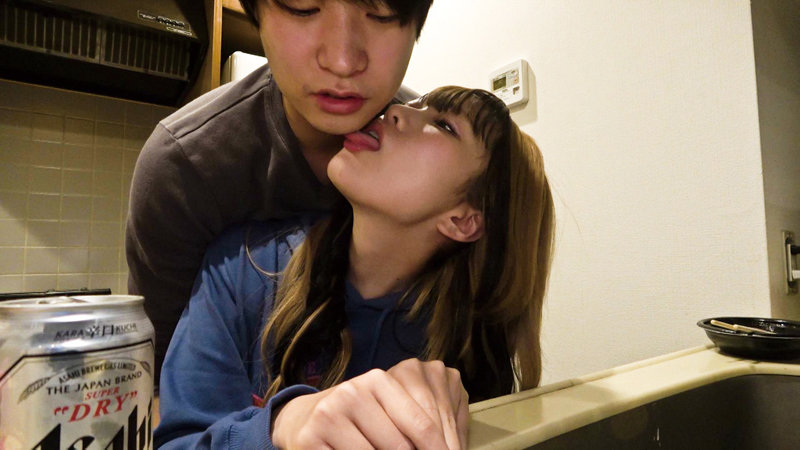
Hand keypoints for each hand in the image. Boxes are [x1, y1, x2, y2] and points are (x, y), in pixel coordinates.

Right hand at [271, 359, 468, 449]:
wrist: (304, 419)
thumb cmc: (357, 420)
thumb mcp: (385, 413)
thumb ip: (413, 428)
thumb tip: (447, 449)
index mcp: (379, 381)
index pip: (422, 424)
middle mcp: (354, 391)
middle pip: (401, 446)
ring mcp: (330, 413)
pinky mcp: (312, 436)